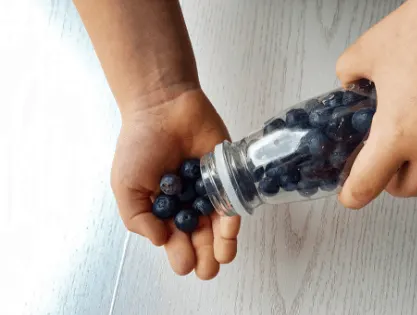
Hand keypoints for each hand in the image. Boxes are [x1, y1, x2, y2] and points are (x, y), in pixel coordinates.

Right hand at [111, 89, 239, 278]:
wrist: (163, 107)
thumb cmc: (140, 144)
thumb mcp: (126, 185)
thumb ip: (138, 217)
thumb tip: (160, 240)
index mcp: (165, 209)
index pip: (175, 239)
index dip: (180, 254)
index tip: (185, 264)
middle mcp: (190, 203)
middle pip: (201, 237)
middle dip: (205, 257)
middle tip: (207, 270)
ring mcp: (211, 189)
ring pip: (220, 224)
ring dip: (223, 244)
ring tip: (222, 258)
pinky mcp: (227, 174)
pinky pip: (233, 199)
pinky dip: (232, 215)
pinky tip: (229, 230)